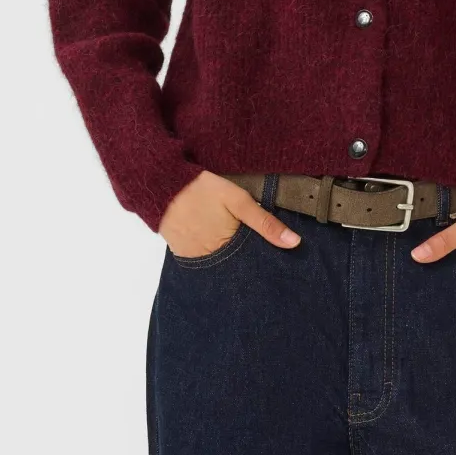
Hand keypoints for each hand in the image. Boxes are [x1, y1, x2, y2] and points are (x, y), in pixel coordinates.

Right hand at [159, 170, 300, 256]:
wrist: (161, 184)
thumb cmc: (201, 189)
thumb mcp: (238, 200)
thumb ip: (265, 222)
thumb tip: (294, 243)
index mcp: (226, 249)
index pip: (251, 266)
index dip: (262, 263)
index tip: (274, 266)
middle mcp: (208, 261)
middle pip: (235, 269)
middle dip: (246, 265)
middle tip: (256, 258)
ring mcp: (194, 259)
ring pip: (220, 266)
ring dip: (229, 261)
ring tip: (237, 250)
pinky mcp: (182, 254)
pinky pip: (203, 261)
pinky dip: (213, 255)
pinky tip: (219, 245)